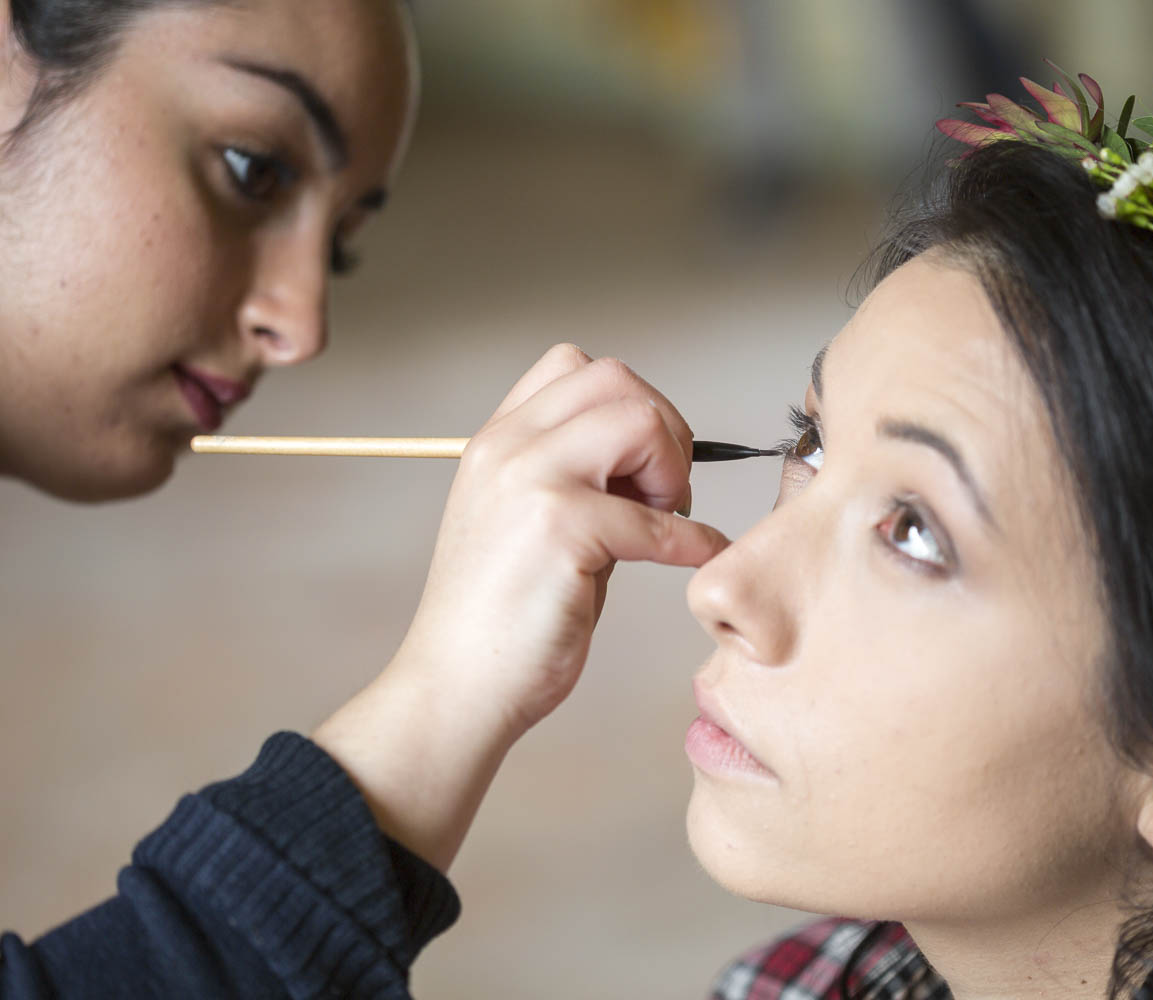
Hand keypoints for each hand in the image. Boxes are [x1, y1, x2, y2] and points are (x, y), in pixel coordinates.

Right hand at [397, 343, 726, 732]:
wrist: (455, 688)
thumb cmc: (500, 619)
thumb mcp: (528, 520)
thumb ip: (578, 476)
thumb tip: (651, 458)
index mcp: (497, 441)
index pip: (575, 367)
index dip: (628, 405)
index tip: (640, 465)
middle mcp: (507, 448)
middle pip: (615, 380)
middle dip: (662, 430)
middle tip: (665, 493)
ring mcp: (531, 482)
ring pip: (639, 420)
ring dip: (672, 468)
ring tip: (666, 517)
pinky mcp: (561, 530)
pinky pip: (658, 518)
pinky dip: (693, 539)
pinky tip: (697, 556)